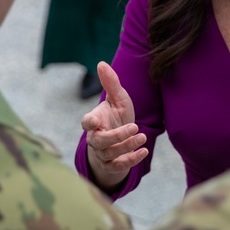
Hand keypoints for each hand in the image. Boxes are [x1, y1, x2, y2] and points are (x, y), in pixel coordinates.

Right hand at [81, 61, 147, 190]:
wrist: (122, 136)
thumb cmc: (117, 114)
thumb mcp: (117, 98)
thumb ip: (111, 83)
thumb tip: (101, 63)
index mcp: (94, 121)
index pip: (85, 123)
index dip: (89, 122)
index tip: (95, 120)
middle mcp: (95, 139)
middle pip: (99, 141)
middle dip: (117, 136)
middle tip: (135, 127)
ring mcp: (102, 153)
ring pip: (109, 154)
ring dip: (126, 147)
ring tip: (143, 137)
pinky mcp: (111, 165)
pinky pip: (118, 166)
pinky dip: (130, 161)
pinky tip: (144, 152)